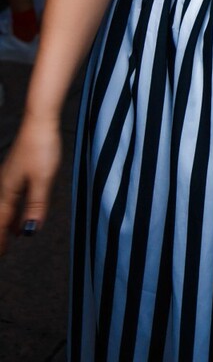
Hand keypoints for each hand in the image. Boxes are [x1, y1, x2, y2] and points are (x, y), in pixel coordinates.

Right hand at [0, 116, 61, 251]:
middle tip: (3, 251)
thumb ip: (36, 205)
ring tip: (12, 236)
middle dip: (1, 233)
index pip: (0, 222)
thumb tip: (30, 230)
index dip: (0, 240)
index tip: (1, 255)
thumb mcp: (43, 180)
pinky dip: (14, 209)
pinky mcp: (17, 170)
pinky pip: (12, 197)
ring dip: (8, 222)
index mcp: (7, 191)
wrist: (39, 121)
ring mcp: (10, 177)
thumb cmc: (40, 148)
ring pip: (6, 206)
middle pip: (0, 216)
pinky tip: (21, 212)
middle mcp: (4, 186)